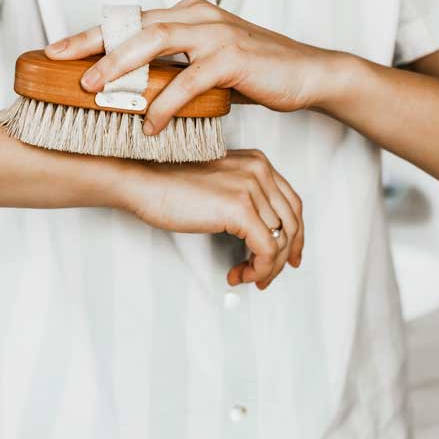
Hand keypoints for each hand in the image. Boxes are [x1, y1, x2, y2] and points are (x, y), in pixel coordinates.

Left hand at [44, 0, 331, 134]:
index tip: (55, 51)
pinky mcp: (234, 58)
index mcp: (189, 13)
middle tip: (59, 62)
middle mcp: (198, 15)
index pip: (130, 20)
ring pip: (156, 41)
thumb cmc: (258, 72)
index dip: (90, 34)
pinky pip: (189, 80)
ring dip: (120, 65)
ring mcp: (216, 33)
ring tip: (94, 91)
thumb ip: (175, 67)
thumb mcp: (208, 66)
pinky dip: (165, 103)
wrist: (310, 74)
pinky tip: (149, 124)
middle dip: (92, 42)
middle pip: (134, 23)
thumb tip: (136, 90)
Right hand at [121, 149, 303, 289]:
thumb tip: (259, 233)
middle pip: (292, 222)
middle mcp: (259, 171)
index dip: (295, 235)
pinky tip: (240, 274)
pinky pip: (266, 250)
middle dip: (283, 256)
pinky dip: (258, 269)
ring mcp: (250, 188)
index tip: (288, 256)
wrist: (142, 181)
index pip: (292, 203)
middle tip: (268, 276)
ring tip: (245, 276)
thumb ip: (242, 198)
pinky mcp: (239, 209)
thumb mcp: (218, 184)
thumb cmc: (168, 185)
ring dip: (265, 268)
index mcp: (257, 163)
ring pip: (280, 240)